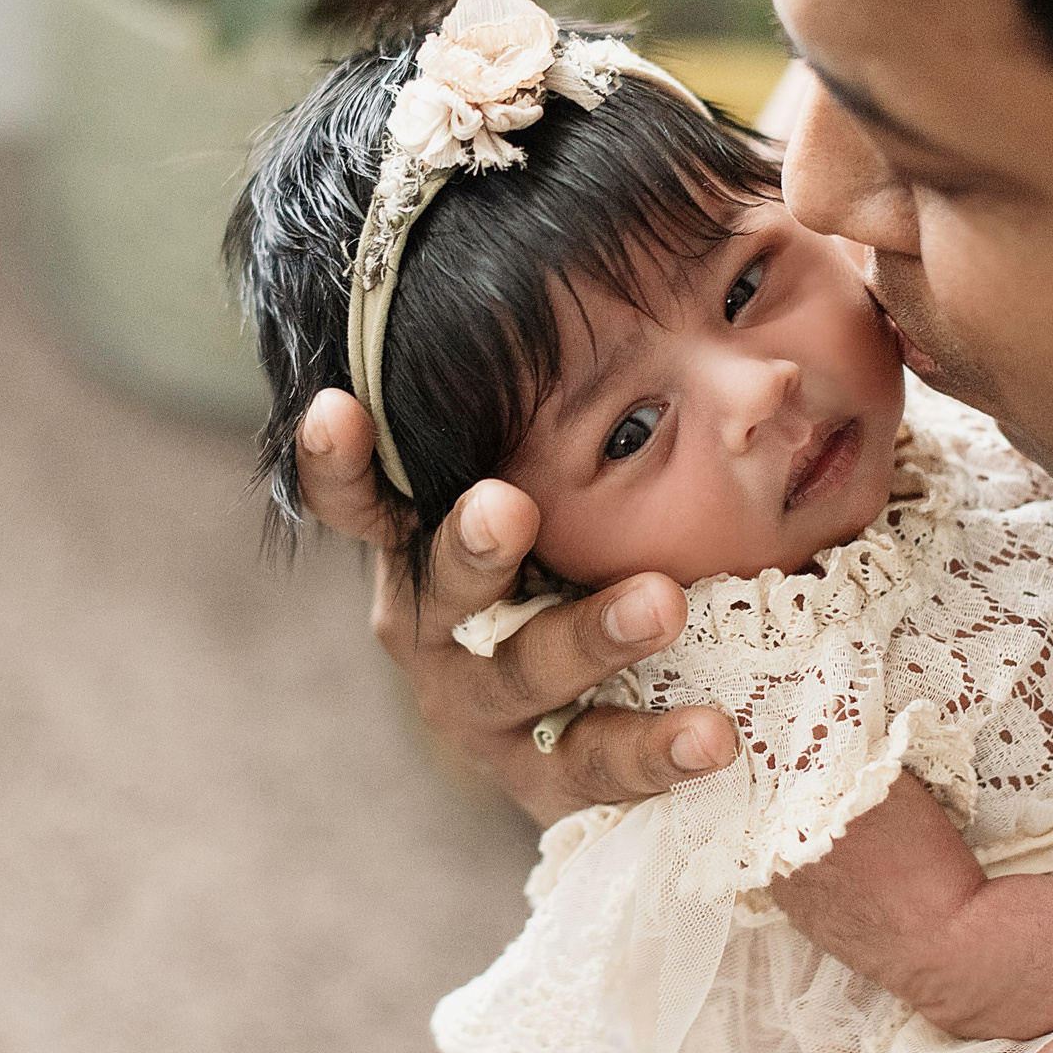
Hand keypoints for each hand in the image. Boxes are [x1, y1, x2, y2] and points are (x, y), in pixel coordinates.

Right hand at [295, 389, 737, 821]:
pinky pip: (597, 765)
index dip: (337, 461)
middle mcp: (431, 630)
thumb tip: (633, 270)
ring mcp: (480, 711)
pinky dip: (656, 748)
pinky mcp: (541, 782)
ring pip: (522, 675)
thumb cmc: (579, 558)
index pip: (358, 501)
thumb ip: (559, 424)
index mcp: (419, 548)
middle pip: (442, 588)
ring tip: (662, 603)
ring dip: (590, 635)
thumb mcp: (557, 493)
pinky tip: (714, 734)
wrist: (612, 714)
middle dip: (472, 545)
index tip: (338, 406)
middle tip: (507, 505)